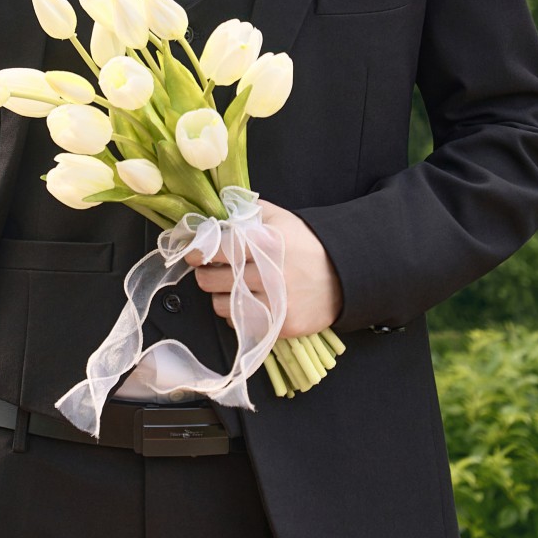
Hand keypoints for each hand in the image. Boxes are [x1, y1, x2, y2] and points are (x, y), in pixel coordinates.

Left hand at [185, 198, 343, 337]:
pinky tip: (250, 302)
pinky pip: (239, 323)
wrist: (344, 276)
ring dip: (221, 296)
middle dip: (206, 274)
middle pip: (210, 280)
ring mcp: (274, 304)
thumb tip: (214, 215)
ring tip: (234, 286)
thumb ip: (247, 212)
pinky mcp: (279, 326)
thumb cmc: (307, 244)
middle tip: (213, 269)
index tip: (194, 253)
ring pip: (220, 305)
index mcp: (266, 244)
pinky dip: (238, 313)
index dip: (198, 251)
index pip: (216, 249)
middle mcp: (269, 275)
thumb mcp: (280, 219)